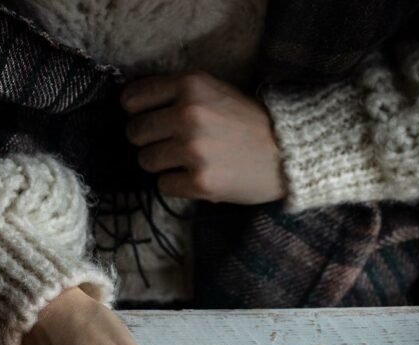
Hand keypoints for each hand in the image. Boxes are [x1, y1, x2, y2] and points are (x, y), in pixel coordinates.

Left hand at [121, 70, 285, 204]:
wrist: (286, 152)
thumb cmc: (246, 122)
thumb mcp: (213, 90)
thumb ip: (177, 94)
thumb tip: (132, 110)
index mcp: (190, 85)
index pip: (132, 100)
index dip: (136, 114)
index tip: (148, 121)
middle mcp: (188, 114)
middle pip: (135, 133)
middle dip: (148, 142)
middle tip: (171, 146)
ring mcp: (193, 150)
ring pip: (146, 161)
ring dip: (162, 165)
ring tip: (187, 162)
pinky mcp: (200, 182)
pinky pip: (163, 186)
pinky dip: (176, 185)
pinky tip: (197, 177)